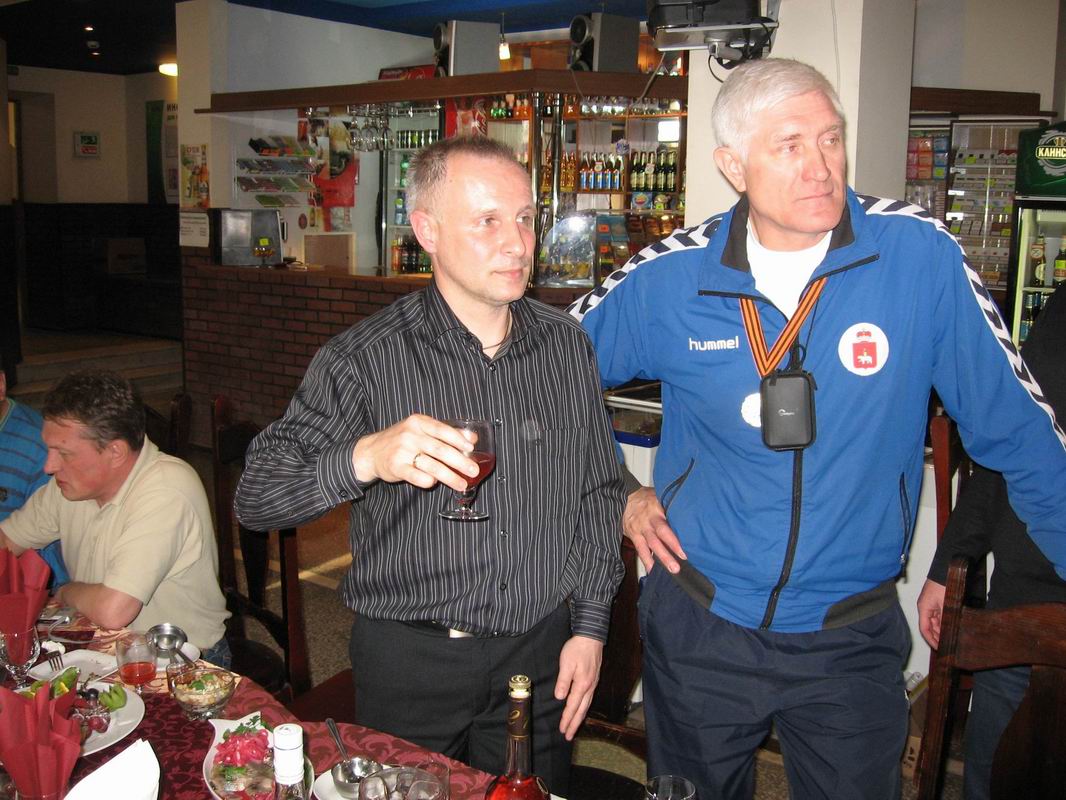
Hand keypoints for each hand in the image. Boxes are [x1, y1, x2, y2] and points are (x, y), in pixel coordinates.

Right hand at [351, 414, 479, 490]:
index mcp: (419, 422)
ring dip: (450, 477)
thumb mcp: (421, 429)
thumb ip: (446, 432)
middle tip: (473, 470)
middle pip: (440, 449)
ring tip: (462, 484)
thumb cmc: (402, 440)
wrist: (371, 451)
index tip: (472, 448)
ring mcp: (402, 451)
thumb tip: (472, 438)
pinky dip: (428, 480)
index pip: (443, 430)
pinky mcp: (396, 467)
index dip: (459, 439)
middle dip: (460, 461)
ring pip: (432, 465)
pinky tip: (435, 483)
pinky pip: (417, 476)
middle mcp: (410, 435)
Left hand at [555, 635, 602, 739]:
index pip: (572, 706)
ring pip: (586, 706)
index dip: (567, 719)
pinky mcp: (593, 680)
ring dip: (579, 718)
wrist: (591, 637)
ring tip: (574, 727)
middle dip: (574, 724)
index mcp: (582, 684)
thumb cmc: (577, 649)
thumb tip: (560, 698)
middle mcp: (589, 687)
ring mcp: (593, 684)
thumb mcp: (566, 663)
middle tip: (568, 736)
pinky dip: (584, 708)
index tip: (562, 730)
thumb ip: (563, 681)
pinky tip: (581, 709)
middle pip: (581, 710)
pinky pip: (588, 699)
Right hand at [623, 487, 685, 572]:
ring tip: (670, 570)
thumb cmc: (646, 498)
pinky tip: (652, 571)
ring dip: (660, 559)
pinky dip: (646, 561)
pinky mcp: (634, 537)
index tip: (685, 550)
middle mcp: (648, 521)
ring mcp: (640, 530)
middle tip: (680, 563)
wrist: (624, 498)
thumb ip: (670, 506)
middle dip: (669, 551)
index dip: (674, 538)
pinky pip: (640, 550)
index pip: (665, 525)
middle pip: (659, 537)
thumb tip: (690, 514)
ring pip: (650, 546)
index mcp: (656, 510)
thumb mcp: (658, 497)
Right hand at [917, 579, 945, 648]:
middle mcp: (925, 608)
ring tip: (949, 639)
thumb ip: (944, 618)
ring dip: (940, 631)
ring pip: (934, 622)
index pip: (924, 629)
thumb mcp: (945, 604)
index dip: (931, 640)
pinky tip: (949, 629)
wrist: (945, 571)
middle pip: (929, 627)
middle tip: (946, 646)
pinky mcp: (936, 603)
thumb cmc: (942, 585)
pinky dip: (943, 624)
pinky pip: (938, 617)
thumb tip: (947, 632)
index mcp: (923, 608)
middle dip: (937, 637)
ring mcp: (930, 605)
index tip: (938, 647)